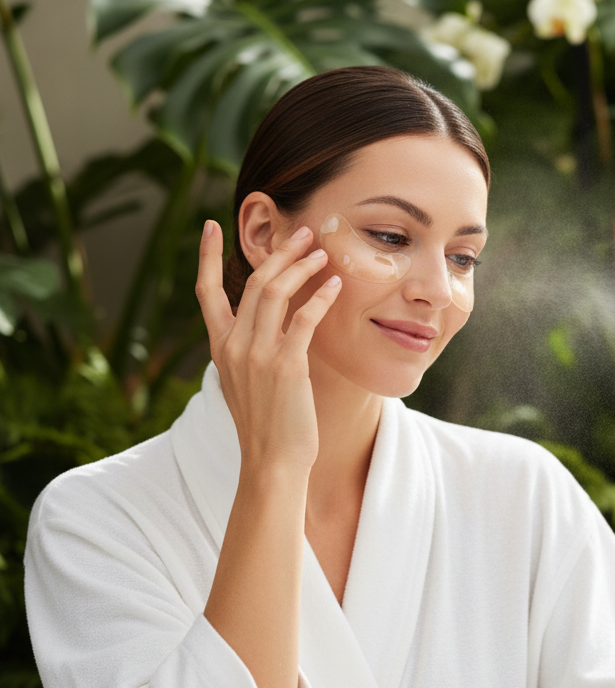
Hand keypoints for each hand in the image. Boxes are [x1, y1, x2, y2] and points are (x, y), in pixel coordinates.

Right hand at [194, 220, 341, 473]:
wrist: (271, 462)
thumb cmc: (266, 426)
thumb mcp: (246, 384)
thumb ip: (248, 353)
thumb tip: (264, 330)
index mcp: (220, 348)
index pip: (206, 292)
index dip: (208, 257)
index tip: (211, 226)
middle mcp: (234, 346)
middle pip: (254, 282)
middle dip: (280, 252)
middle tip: (303, 232)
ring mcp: (258, 354)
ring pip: (275, 292)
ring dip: (301, 266)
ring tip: (322, 252)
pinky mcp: (286, 365)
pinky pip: (304, 319)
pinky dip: (321, 298)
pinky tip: (336, 286)